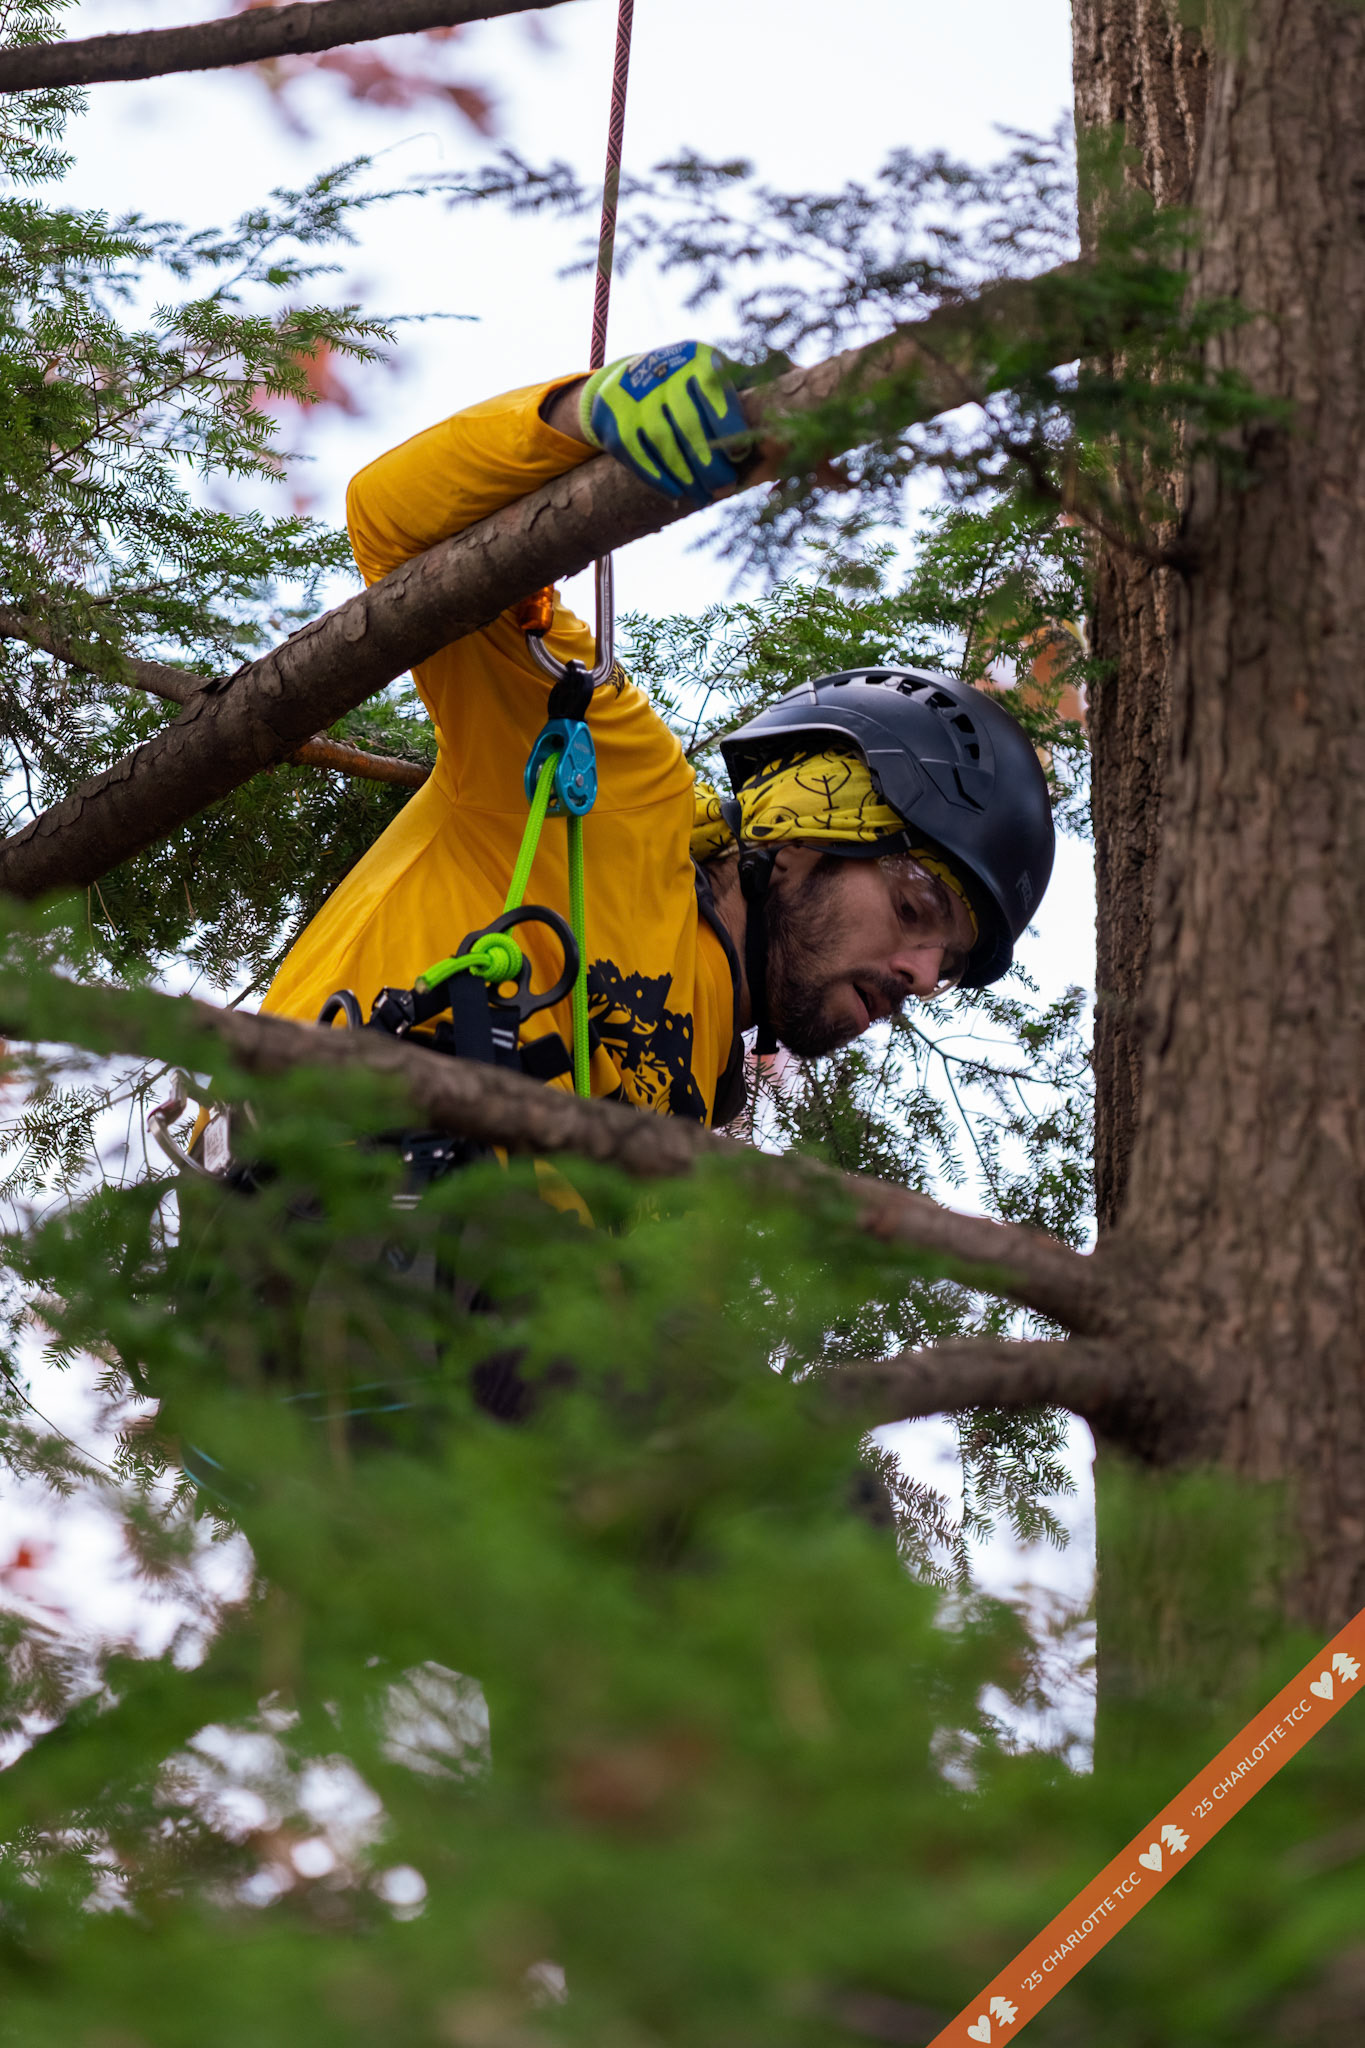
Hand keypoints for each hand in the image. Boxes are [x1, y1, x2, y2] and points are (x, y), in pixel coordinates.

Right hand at [580, 340, 752, 505]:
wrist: (626, 380)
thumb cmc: (689, 384)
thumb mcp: (716, 372)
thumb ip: (751, 379)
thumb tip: (797, 374)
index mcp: (697, 359)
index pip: (715, 394)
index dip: (729, 426)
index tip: (740, 456)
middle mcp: (663, 373)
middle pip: (689, 424)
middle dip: (709, 462)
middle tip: (724, 487)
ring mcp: (635, 397)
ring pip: (664, 443)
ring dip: (686, 476)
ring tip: (704, 497)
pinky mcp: (615, 421)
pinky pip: (638, 456)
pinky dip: (658, 478)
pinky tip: (676, 492)